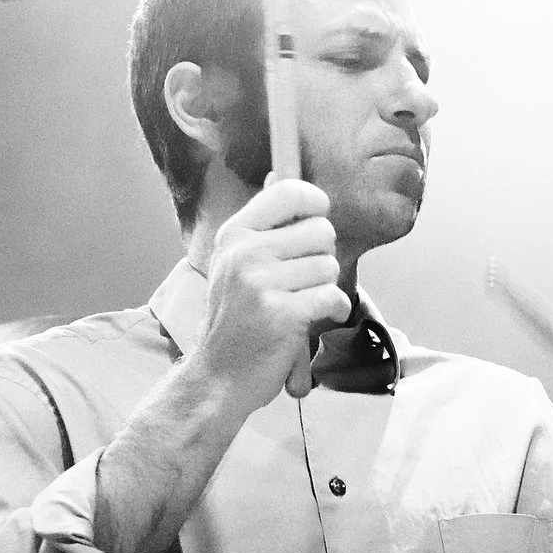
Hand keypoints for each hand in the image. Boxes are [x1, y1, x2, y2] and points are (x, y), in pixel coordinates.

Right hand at [190, 179, 351, 410]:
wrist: (219, 377)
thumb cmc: (235, 321)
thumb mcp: (234, 265)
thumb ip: (262, 227)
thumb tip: (280, 176)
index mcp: (235, 235)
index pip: (288, 192)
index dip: (314, 203)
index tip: (315, 220)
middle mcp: (246, 253)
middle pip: (320, 230)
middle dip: (322, 256)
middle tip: (302, 280)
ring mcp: (262, 284)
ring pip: (329, 266)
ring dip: (325, 287)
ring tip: (302, 302)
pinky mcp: (283, 314)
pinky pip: (332, 296)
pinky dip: (333, 310)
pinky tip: (316, 318)